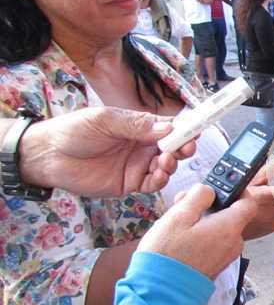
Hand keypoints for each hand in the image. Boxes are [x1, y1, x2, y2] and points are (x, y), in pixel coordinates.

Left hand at [19, 107, 195, 196]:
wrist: (48, 156)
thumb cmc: (74, 131)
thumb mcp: (106, 120)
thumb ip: (137, 125)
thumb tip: (167, 129)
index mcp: (138, 127)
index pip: (169, 127)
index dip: (184, 129)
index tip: (195, 131)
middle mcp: (142, 146)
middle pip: (173, 148)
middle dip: (183, 148)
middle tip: (186, 149)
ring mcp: (137, 165)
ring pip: (166, 166)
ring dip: (171, 164)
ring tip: (165, 161)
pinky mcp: (129, 183)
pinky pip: (152, 184)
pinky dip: (160, 180)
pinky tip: (157, 175)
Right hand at [138, 184, 255, 278]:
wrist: (159, 292)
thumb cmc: (167, 254)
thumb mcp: (179, 215)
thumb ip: (198, 196)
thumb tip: (209, 190)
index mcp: (229, 228)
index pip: (248, 202)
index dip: (238, 190)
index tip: (221, 186)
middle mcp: (233, 243)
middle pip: (230, 215)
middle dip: (209, 206)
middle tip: (184, 204)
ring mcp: (225, 256)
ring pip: (220, 229)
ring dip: (202, 221)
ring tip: (177, 223)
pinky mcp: (215, 266)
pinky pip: (214, 243)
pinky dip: (202, 236)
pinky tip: (180, 238)